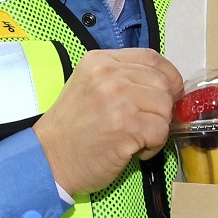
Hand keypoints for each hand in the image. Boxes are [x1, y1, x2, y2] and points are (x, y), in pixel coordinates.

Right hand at [32, 48, 183, 195]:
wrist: (48, 160)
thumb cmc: (71, 129)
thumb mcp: (89, 87)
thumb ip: (121, 78)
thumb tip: (164, 85)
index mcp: (100, 60)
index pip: (151, 57)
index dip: (167, 76)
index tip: (168, 93)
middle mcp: (109, 74)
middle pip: (162, 82)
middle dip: (163, 107)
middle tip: (148, 124)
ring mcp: (118, 98)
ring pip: (165, 107)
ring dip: (159, 127)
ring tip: (138, 138)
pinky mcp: (126, 125)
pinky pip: (161, 131)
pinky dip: (154, 145)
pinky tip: (135, 150)